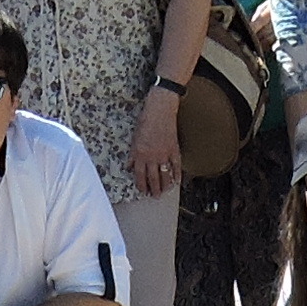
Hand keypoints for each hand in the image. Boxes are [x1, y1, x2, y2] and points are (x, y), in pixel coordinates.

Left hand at [130, 84, 181, 199]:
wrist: (160, 110)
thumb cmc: (145, 120)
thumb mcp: (134, 138)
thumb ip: (133, 155)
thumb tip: (129, 167)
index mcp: (140, 154)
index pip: (140, 175)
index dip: (141, 185)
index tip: (143, 191)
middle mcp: (152, 156)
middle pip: (153, 178)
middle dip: (154, 189)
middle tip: (155, 196)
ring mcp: (164, 154)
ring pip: (165, 175)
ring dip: (165, 185)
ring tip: (165, 192)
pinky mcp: (174, 149)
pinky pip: (176, 166)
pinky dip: (177, 174)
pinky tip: (177, 181)